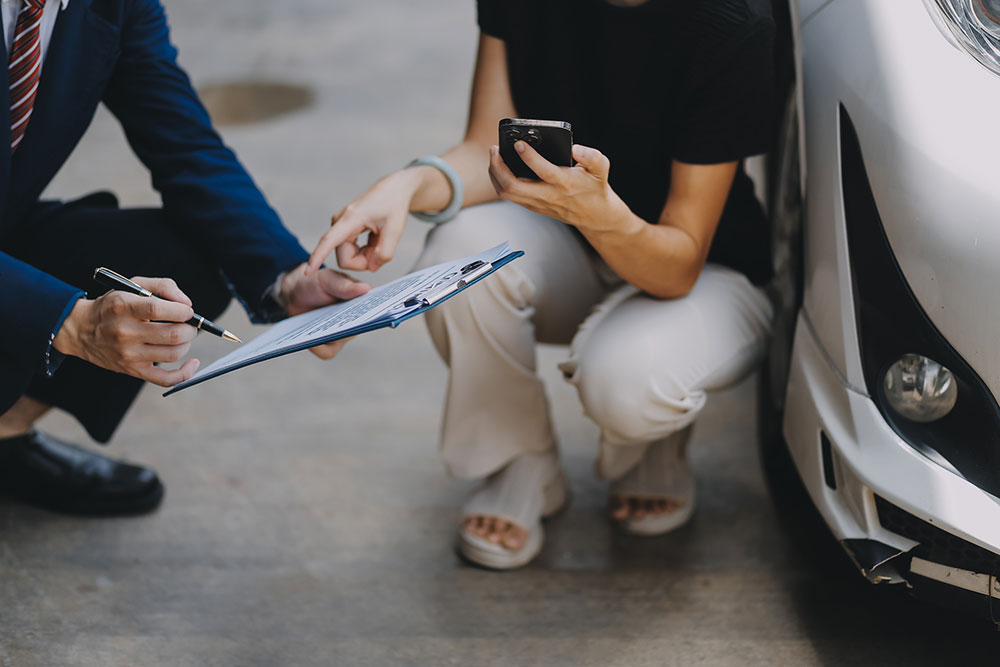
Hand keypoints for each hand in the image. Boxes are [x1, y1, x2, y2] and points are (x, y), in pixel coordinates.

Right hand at [53, 277, 199, 386]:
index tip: (187, 311)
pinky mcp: (132, 370)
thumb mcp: (132, 285)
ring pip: (173, 354)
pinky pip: (165, 379)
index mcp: (124, 307)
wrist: (80, 329)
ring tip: (182, 336)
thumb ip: (163, 286)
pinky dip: (185, 373)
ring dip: (187, 344)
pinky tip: (192, 363)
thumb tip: (187, 304)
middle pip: (172, 334)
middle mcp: (125, 332)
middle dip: (190, 329)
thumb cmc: (112, 306)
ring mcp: (128, 354)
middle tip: (189, 324)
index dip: (182, 311)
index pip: (159, 309)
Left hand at [279, 263, 371, 358]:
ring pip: (343, 341)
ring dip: (332, 337)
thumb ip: (345, 285)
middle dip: (353, 326)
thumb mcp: (329, 279)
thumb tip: (366, 289)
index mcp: (363, 301)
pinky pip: (327, 352)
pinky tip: (310, 341)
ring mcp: (343, 333)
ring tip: (320, 332)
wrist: (295, 293)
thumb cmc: (316, 283)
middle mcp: (356, 320)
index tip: (379, 314)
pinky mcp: (329, 343)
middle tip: (342, 323)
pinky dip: (319, 348)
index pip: (377, 309)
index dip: (381, 313)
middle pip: (361, 328)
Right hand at [307, 169, 426, 273]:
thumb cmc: (393, 204)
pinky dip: (365, 250)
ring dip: (366, 255)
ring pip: (348, 256)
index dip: (318, 257)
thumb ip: (385, 252)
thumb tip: (371, 267)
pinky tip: (374, 238)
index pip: (329, 241)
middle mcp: (340, 222)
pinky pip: (350, 251)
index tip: (307, 272)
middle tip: (382, 248)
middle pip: (345, 258)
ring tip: (379, 239)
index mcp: (351, 219)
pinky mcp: (344, 229)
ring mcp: (340, 226)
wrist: (393, 189)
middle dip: (364, 260)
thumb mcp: (395, 230)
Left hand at [488, 142, 637, 233]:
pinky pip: (509, 196)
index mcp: (564, 183)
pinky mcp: (532, 206)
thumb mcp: (601, 169)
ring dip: (495, 174)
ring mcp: (537, 203)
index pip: (542, 170)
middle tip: (495, 149)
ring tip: (494, 156)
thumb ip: (592, 156)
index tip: (519, 143)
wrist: (594, 215)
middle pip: (513, 186)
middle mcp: (547, 195)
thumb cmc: (594, 188)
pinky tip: (499, 168)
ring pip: (507, 193)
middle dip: (499, 166)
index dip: (528, 156)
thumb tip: (576, 148)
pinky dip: (499, 181)